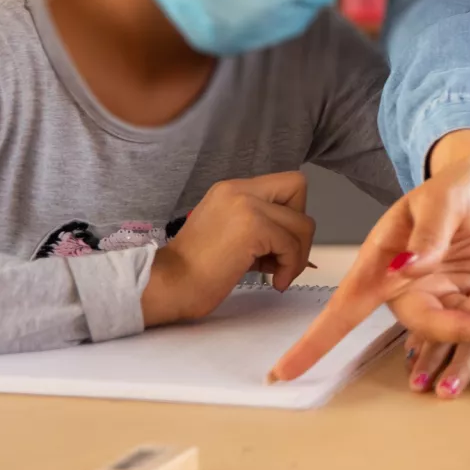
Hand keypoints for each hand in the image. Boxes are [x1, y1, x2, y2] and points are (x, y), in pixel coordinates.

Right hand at [142, 171, 315, 326]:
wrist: (167, 285)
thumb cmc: (193, 270)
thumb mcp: (227, 233)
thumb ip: (257, 225)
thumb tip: (290, 240)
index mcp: (232, 189)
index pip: (284, 183)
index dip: (291, 212)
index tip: (275, 242)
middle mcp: (240, 189)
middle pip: (298, 189)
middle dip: (299, 227)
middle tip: (281, 256)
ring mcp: (247, 205)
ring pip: (302, 222)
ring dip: (297, 254)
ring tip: (277, 274)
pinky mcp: (253, 227)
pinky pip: (292, 244)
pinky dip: (291, 266)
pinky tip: (275, 282)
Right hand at [269, 130, 469, 381]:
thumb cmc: (455, 187)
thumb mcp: (442, 198)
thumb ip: (429, 232)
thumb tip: (408, 267)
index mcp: (383, 262)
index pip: (345, 306)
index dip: (315, 341)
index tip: (283, 372)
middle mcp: (406, 287)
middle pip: (426, 326)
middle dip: (464, 330)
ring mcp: (438, 296)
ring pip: (463, 324)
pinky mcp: (469, 300)